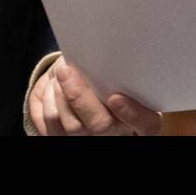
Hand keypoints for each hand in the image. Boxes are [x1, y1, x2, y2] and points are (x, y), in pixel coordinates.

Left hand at [28, 55, 161, 135]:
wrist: (86, 99)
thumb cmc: (110, 84)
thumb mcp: (121, 78)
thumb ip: (118, 72)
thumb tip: (99, 53)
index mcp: (141, 121)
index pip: (147, 125)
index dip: (134, 115)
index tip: (116, 98)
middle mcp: (117, 134)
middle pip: (101, 126)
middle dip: (79, 97)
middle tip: (66, 71)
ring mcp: (90, 140)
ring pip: (72, 126)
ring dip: (59, 93)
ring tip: (61, 73)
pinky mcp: (64, 138)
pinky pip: (52, 123)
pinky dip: (49, 99)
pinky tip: (53, 86)